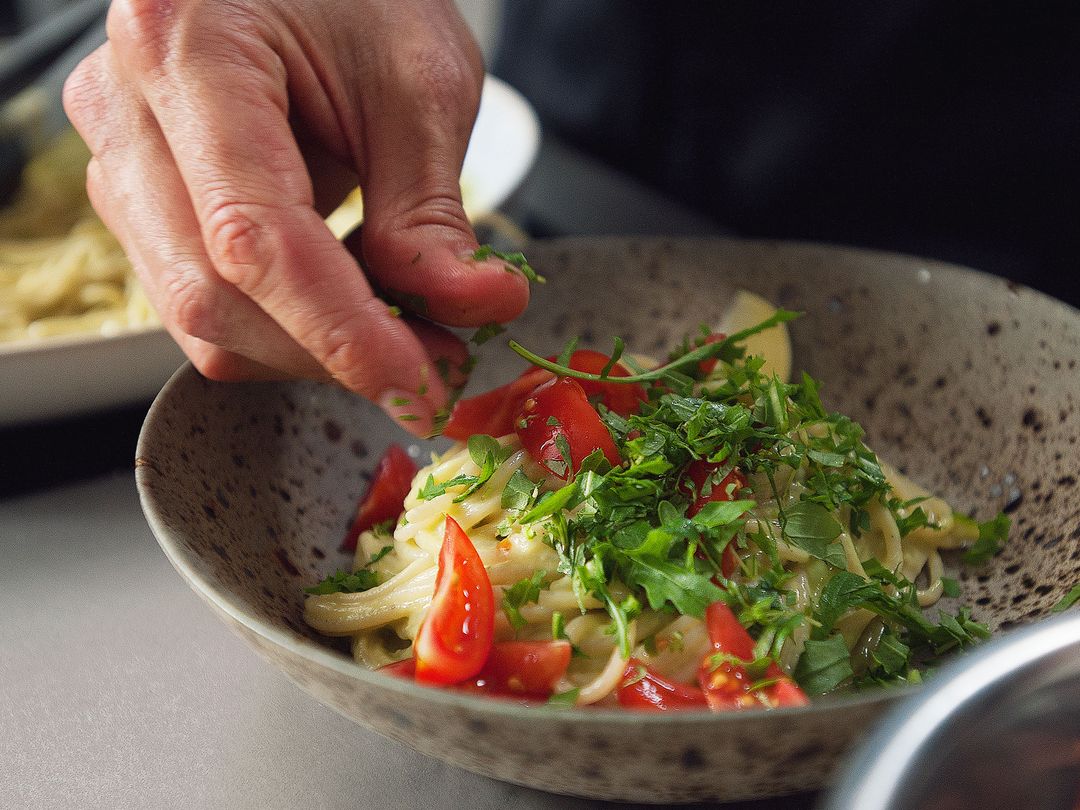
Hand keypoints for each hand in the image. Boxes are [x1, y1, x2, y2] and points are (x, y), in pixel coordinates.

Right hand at [63, 0, 530, 434]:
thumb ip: (433, 211)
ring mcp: (120, 161)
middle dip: (334, 354)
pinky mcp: (142, 203)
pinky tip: (349, 297)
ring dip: (314, 348)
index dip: (342, 331)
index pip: (252, 236)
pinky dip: (289, 327)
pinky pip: (205, 302)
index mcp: (187, 50)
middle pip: (212, 296)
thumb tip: (472, 309)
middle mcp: (125, 111)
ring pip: (203, 317)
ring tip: (404, 321)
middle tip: (436, 367)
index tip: (421, 385)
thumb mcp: (420, 83)